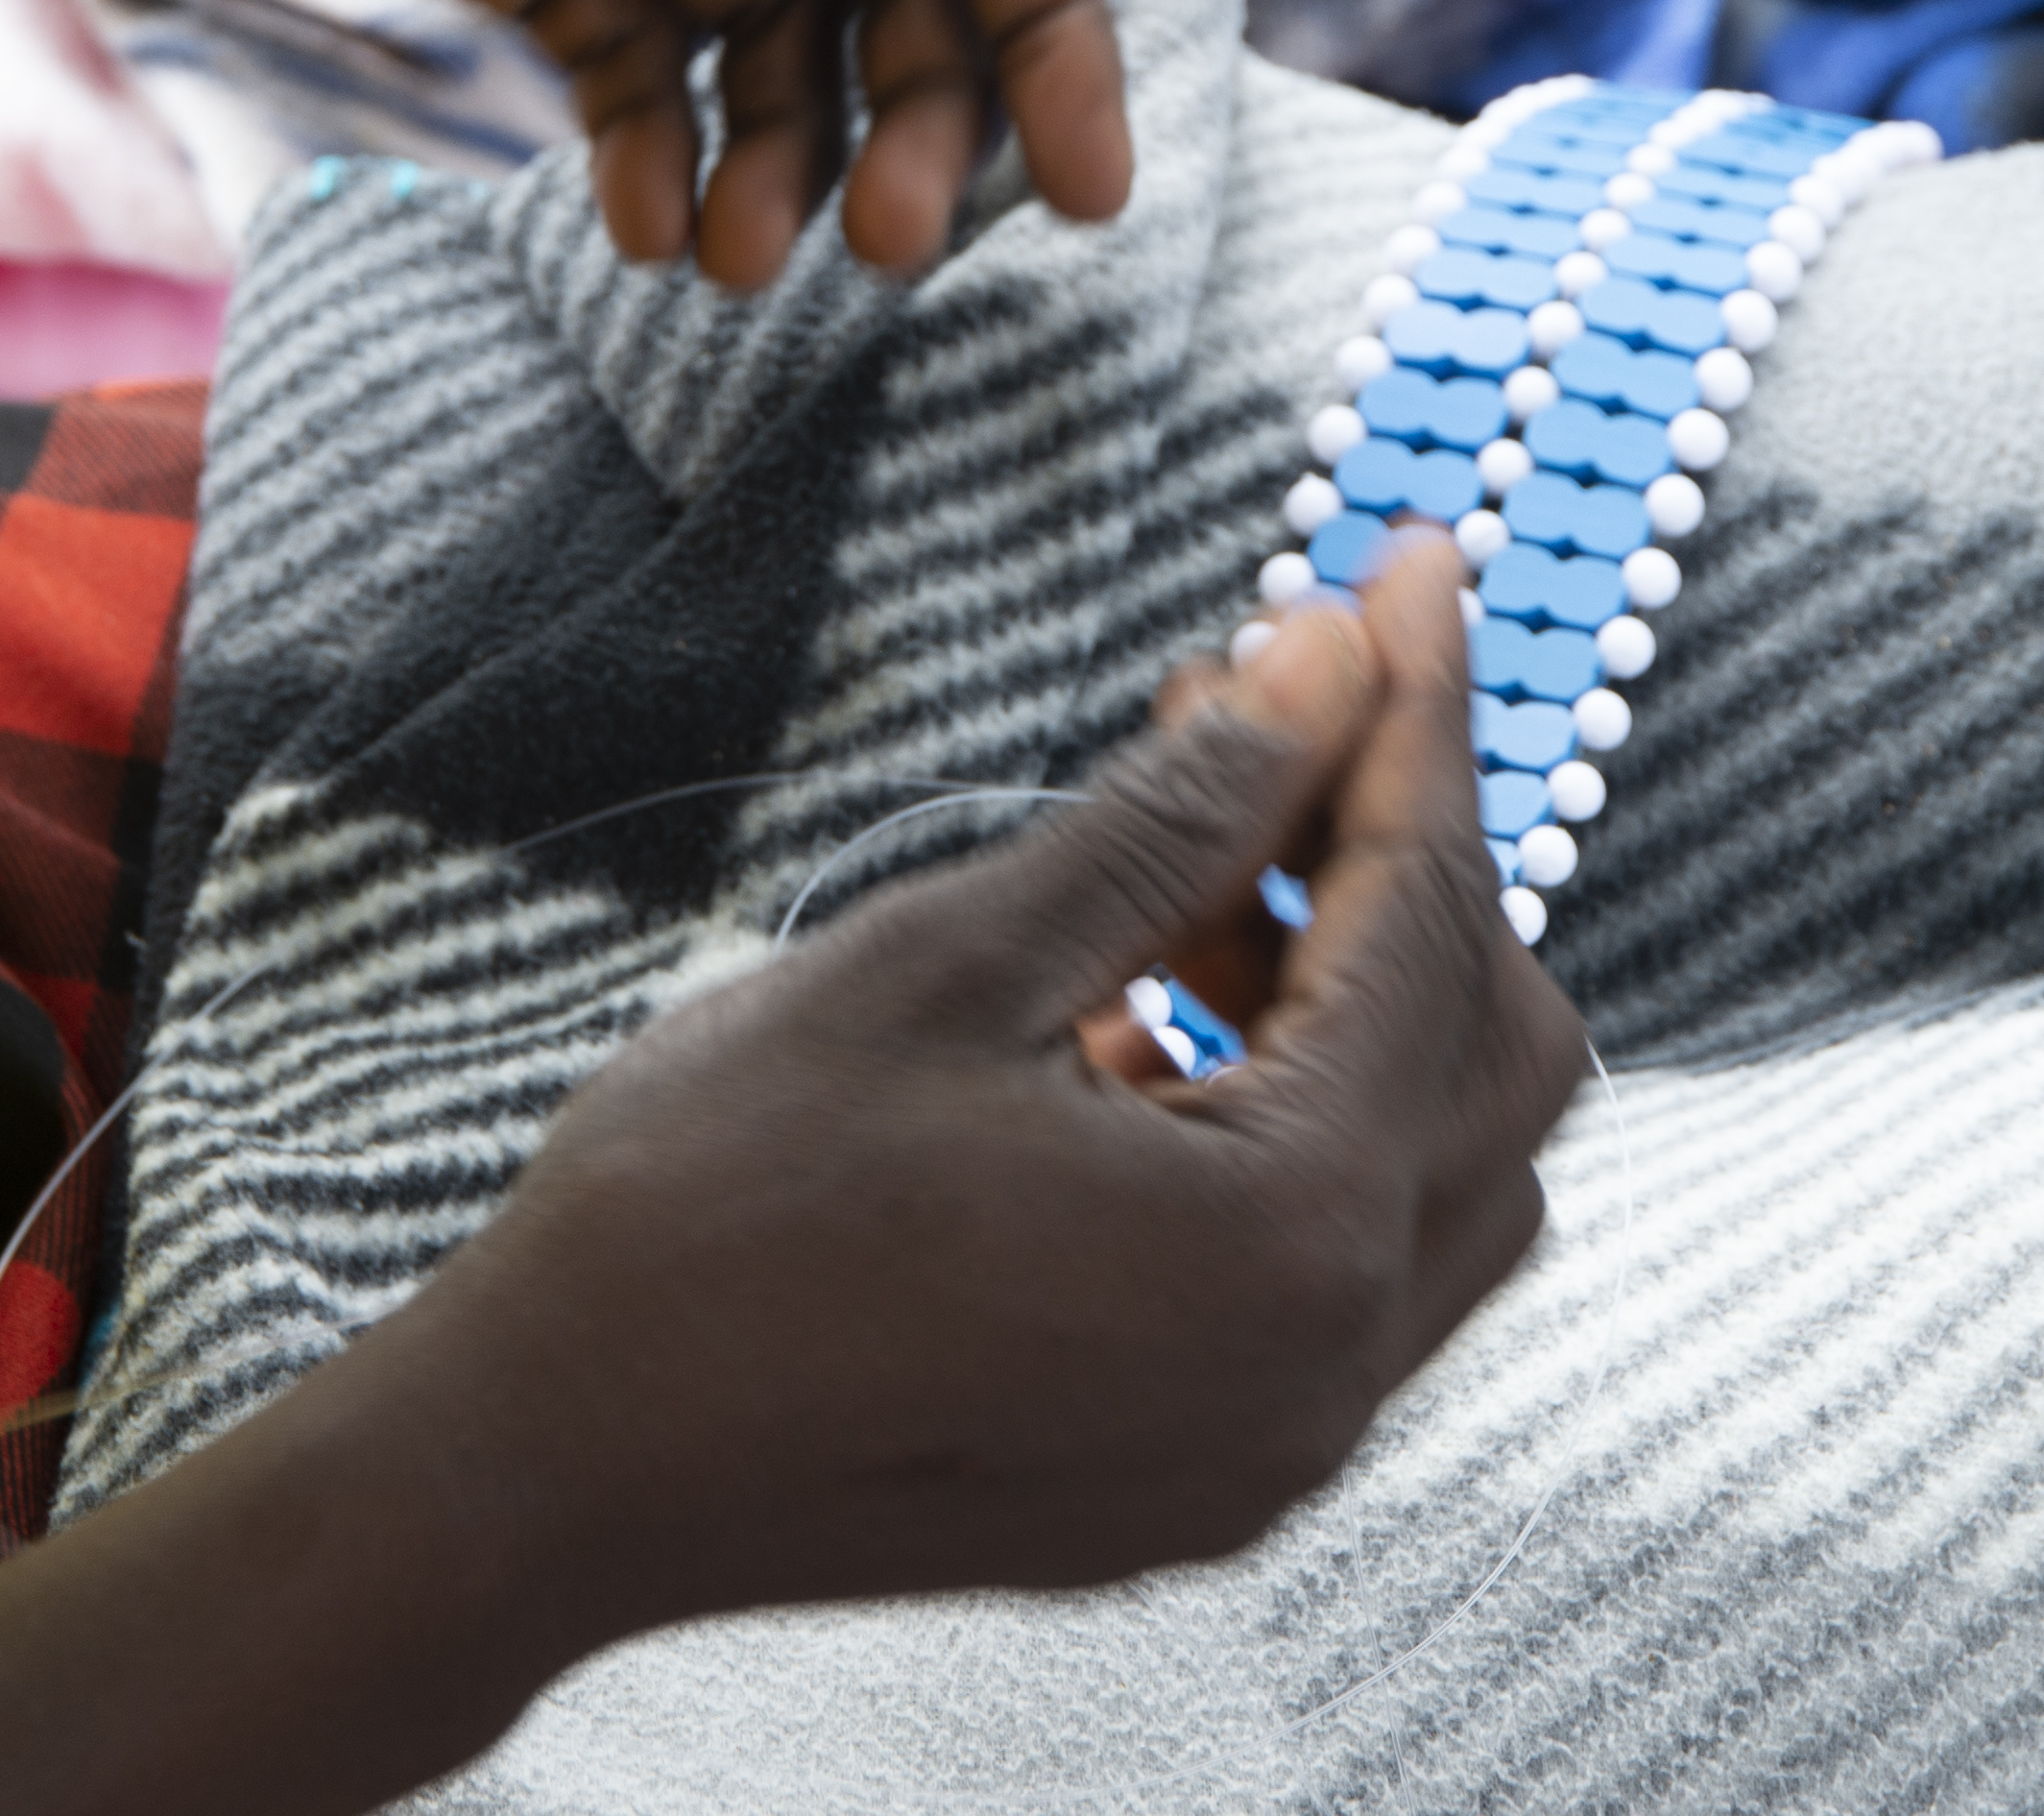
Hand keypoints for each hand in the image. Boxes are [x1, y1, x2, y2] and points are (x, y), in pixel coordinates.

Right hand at [351, 541, 1585, 1633]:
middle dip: (1402, 861)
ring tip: (1180, 873)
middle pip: (1495, 1054)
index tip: (1407, 572)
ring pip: (1437, 1167)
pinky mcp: (1202, 1473)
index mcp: (1289, 1239)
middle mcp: (1327, 1368)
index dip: (1419, 721)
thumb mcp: (952, 960)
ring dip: (1356, 994)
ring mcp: (1273, 1443)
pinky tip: (1141, 1020)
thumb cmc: (709, 1218)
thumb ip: (1182, 814)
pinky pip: (1338, 1268)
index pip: (1431, 922)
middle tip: (1262, 717)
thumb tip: (1332, 668)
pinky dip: (1292, 1120)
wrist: (548, 1470)